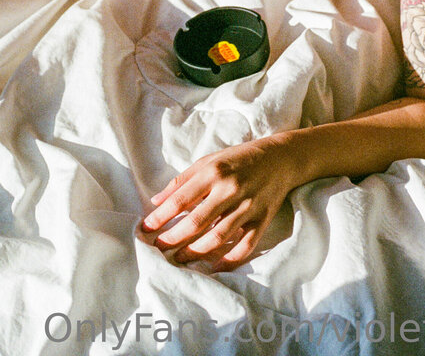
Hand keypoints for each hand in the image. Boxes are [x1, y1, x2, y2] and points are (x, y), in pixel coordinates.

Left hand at [141, 138, 294, 270]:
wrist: (280, 158)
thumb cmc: (238, 159)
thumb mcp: (209, 160)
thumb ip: (182, 181)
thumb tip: (157, 202)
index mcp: (213, 172)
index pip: (180, 200)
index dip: (160, 217)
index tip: (145, 229)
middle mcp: (229, 189)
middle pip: (196, 222)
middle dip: (173, 239)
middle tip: (158, 249)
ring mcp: (247, 206)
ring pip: (218, 237)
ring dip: (195, 252)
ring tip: (179, 259)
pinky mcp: (262, 219)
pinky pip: (245, 245)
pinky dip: (230, 259)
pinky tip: (214, 267)